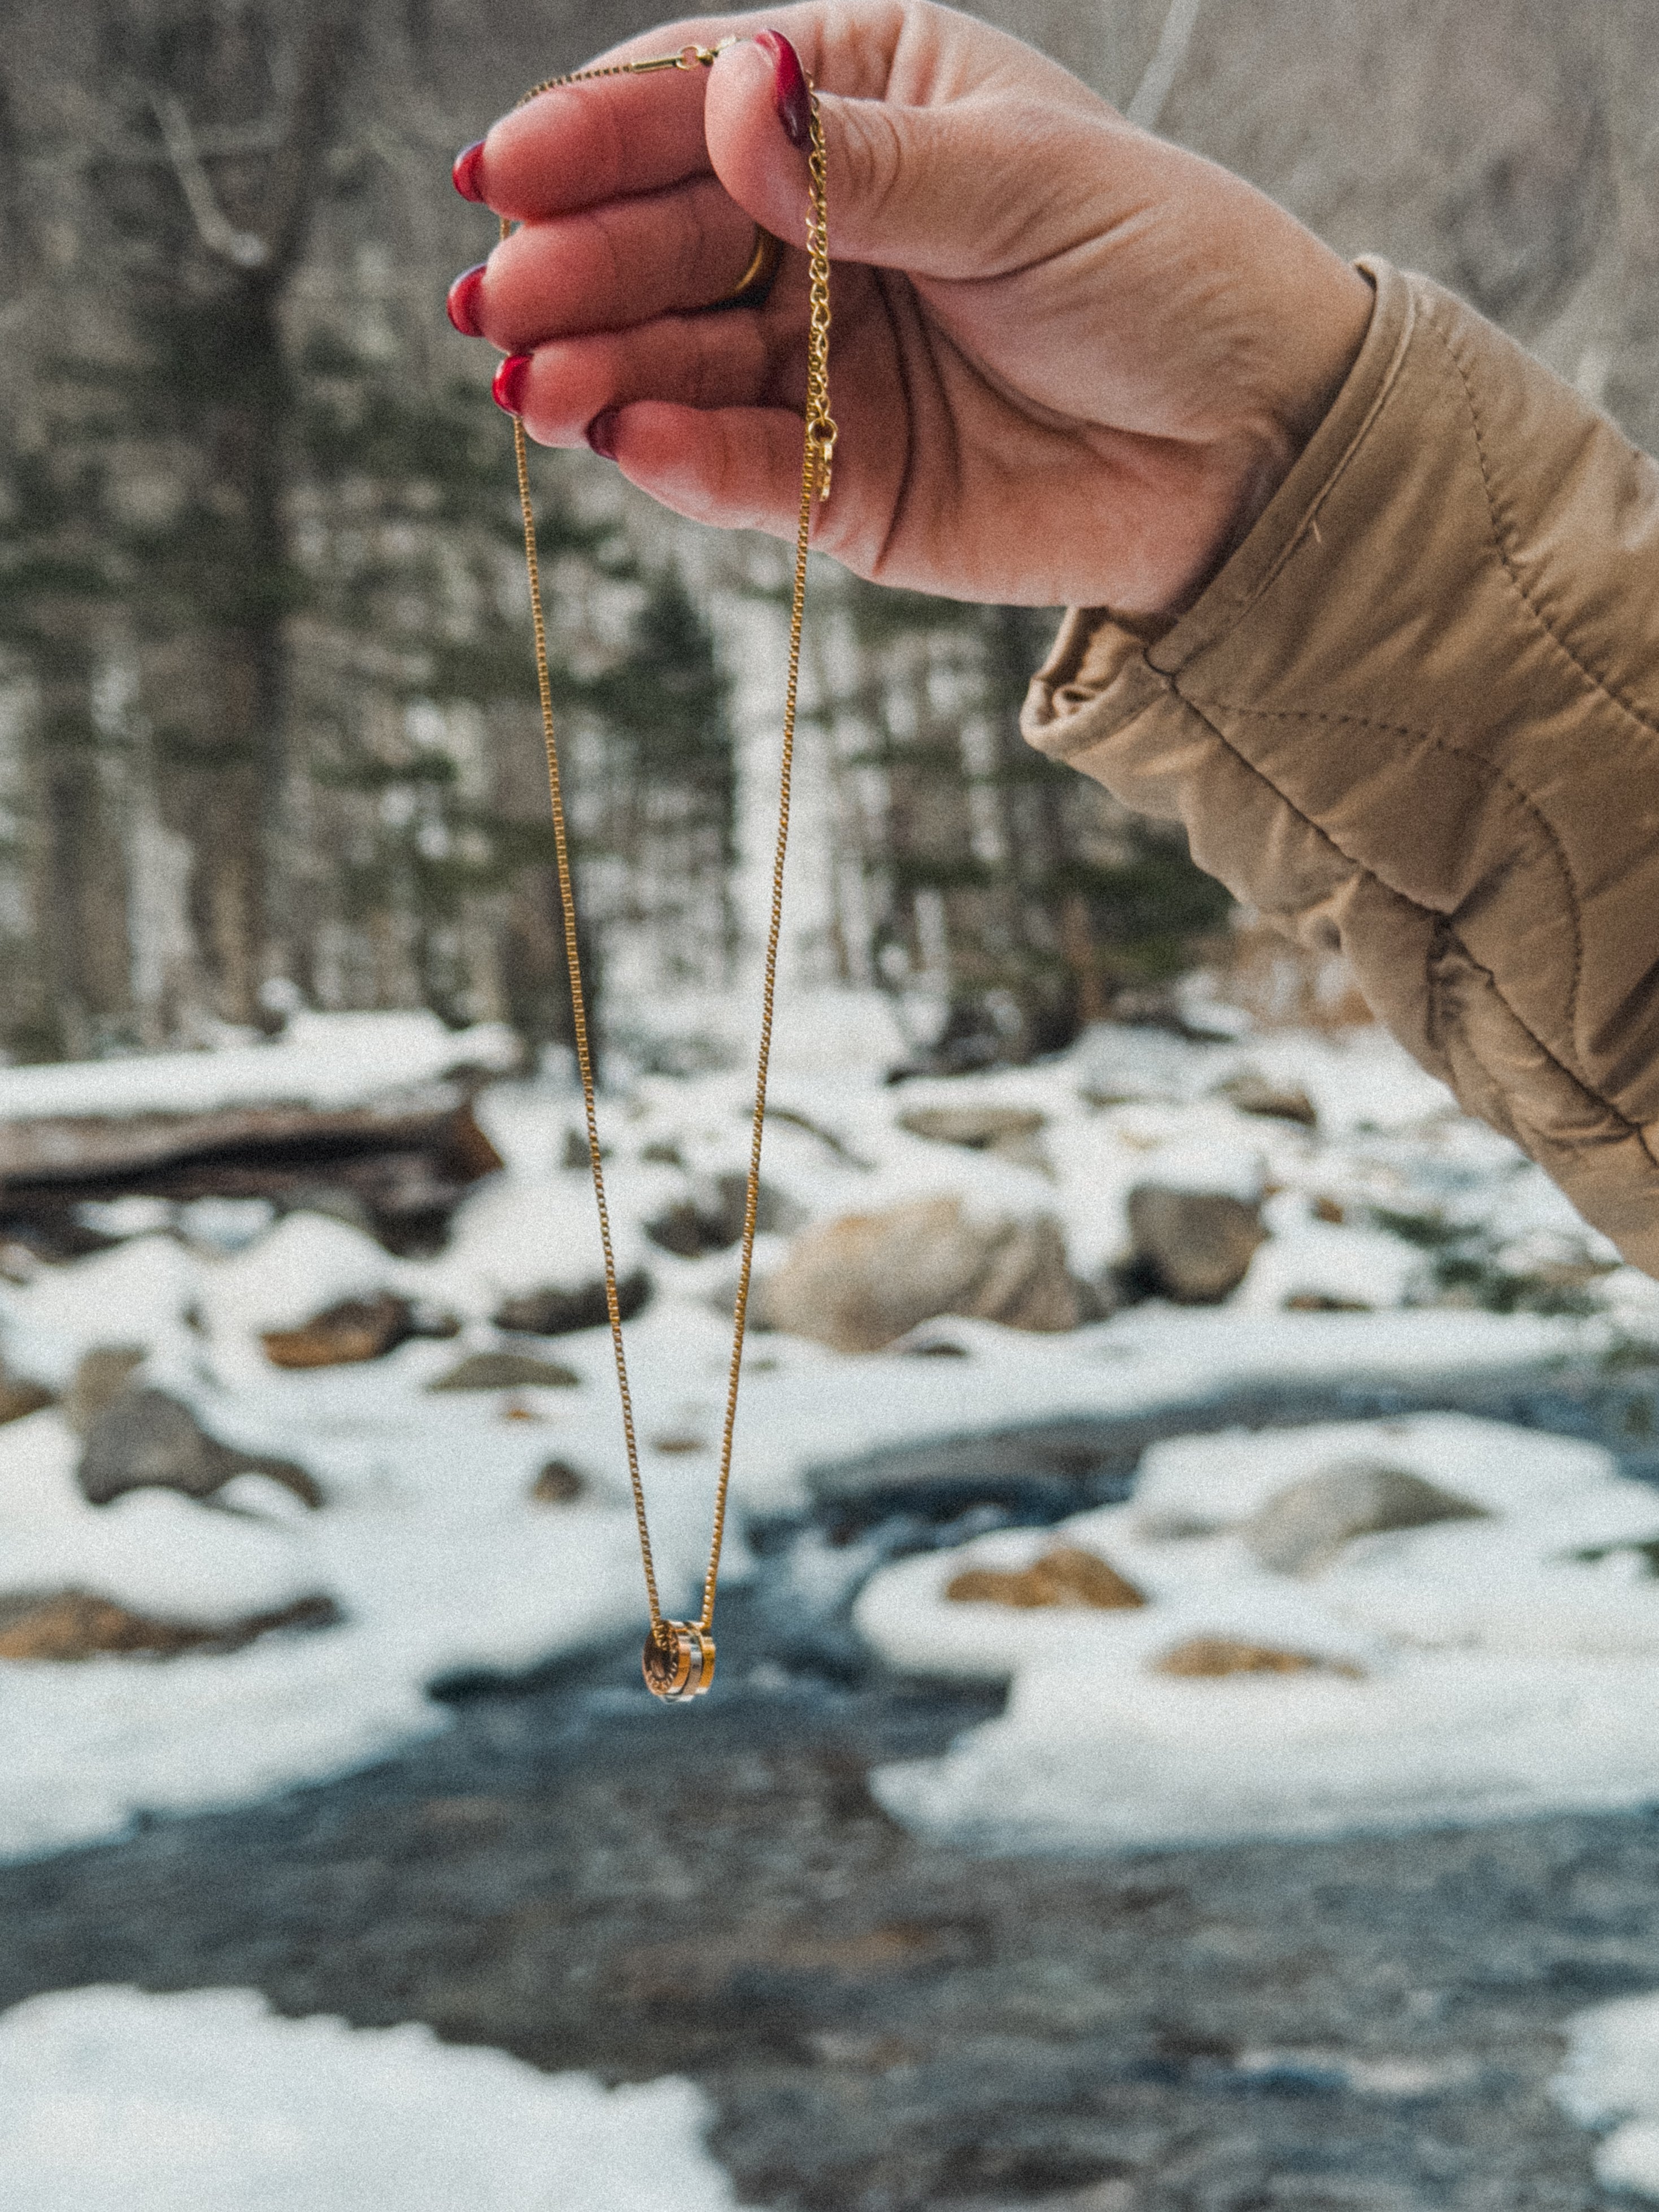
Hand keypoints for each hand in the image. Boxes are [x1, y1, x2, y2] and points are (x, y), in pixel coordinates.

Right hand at [449, 3, 1372, 616]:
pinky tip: (627, 440)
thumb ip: (863, 164)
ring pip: (680, 359)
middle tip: (498, 304)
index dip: (595, 139)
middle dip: (577, 268)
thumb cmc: (1163, 272)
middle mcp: (822, 231)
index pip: (699, 110)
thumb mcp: (1023, 186)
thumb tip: (728, 95)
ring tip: (535, 392)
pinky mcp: (840, 482)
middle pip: (665, 240)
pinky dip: (682, 458)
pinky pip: (743, 468)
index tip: (507, 170)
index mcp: (862, 107)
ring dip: (602, 371)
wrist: (1257, 447)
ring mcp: (821, 360)